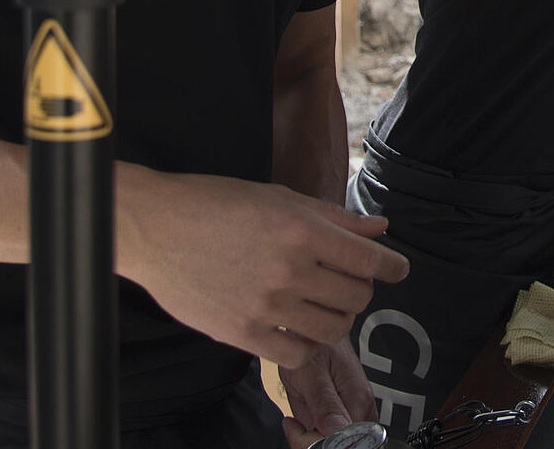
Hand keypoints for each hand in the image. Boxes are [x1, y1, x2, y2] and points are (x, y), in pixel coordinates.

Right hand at [117, 168, 409, 368]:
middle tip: (346, 281)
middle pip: (356, 296)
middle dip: (361, 289)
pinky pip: (298, 355)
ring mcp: (265, 306)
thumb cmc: (214, 205)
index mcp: (300, 230)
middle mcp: (288, 269)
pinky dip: (307, 344)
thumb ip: (334, 218)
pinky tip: (298, 327)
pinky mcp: (242, 334)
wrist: (154, 228)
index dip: (392, 267)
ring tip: (323, 304)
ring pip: (333, 328)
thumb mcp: (277, 198)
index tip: (398, 269)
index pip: (369, 260)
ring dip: (338, 317)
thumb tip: (380, 230)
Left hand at [278, 337, 377, 447]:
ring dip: (313, 434)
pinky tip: (306, 414)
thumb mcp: (311, 373)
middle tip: (294, 421)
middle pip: (342, 443)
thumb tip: (336, 430)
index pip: (344, 441)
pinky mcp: (349, 409)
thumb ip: (325, 403)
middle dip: (312, 439)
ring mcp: (357, 408)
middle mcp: (363, 406)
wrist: (315, 330)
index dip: (315, 441)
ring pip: (337, 440)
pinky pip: (334, 432)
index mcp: (358, 399)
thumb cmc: (312, 344)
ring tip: (300, 412)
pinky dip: (315, 429)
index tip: (296, 426)